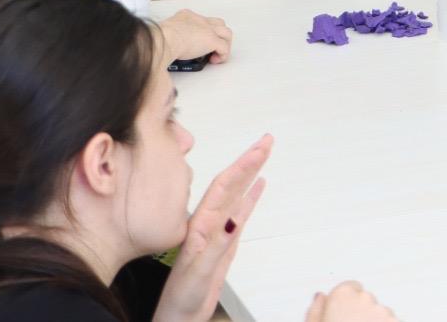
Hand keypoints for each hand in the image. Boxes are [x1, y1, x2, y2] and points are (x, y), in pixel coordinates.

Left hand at [154, 135, 272, 321]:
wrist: (179, 316)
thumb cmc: (182, 297)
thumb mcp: (199, 272)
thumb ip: (215, 246)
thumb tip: (232, 221)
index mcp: (201, 225)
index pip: (224, 186)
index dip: (242, 165)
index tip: (259, 148)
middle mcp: (208, 223)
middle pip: (231, 184)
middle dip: (249, 161)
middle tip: (267, 141)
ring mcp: (217, 231)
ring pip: (236, 195)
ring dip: (250, 174)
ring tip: (263, 155)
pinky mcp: (224, 243)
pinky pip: (239, 213)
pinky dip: (250, 198)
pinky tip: (257, 187)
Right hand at [160, 9, 233, 63]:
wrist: (163, 39)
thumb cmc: (159, 39)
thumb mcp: (164, 36)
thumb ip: (167, 42)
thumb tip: (163, 59)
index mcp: (185, 17)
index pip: (199, 21)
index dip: (201, 33)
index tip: (194, 44)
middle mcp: (198, 20)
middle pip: (217, 23)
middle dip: (217, 35)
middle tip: (210, 48)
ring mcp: (207, 29)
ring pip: (226, 33)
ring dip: (224, 44)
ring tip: (215, 55)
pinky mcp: (212, 40)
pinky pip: (224, 47)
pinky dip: (223, 55)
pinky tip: (214, 61)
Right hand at [305, 282, 398, 321]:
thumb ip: (316, 310)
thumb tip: (320, 298)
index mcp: (342, 296)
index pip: (349, 287)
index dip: (345, 303)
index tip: (342, 314)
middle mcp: (366, 300)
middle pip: (366, 301)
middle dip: (361, 314)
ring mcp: (385, 314)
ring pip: (381, 315)